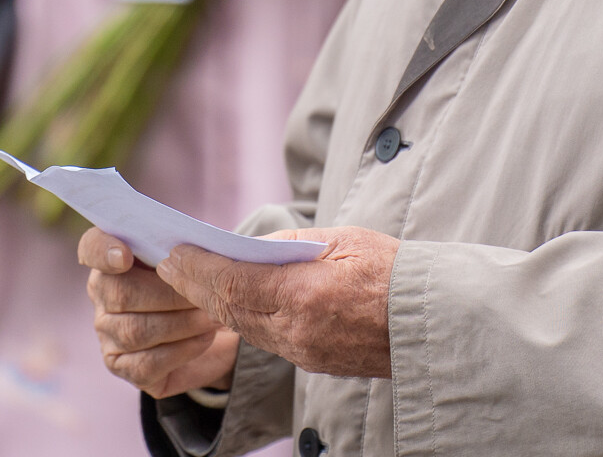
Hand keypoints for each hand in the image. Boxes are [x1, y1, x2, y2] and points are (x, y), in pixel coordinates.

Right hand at [80, 228, 238, 396]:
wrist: (214, 327)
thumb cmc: (200, 280)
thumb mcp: (195, 254)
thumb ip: (185, 244)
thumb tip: (191, 251)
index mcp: (113, 256)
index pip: (92, 247)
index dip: (104, 251)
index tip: (125, 256)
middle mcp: (102, 294)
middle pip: (121, 293)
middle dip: (169, 294)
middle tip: (206, 293)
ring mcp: (108, 333)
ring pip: (135, 331)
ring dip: (182, 323)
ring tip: (213, 316)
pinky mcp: (122, 366)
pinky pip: (146, 362)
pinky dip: (182, 349)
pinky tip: (205, 338)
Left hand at [155, 227, 398, 380]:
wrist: (433, 322)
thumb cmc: (395, 272)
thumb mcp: (344, 241)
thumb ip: (291, 246)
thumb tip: (250, 249)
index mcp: (305, 295)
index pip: (231, 283)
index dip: (196, 269)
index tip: (172, 252)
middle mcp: (298, 331)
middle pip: (229, 310)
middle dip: (195, 286)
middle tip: (169, 263)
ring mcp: (304, 352)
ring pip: (244, 327)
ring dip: (215, 303)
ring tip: (193, 279)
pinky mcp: (313, 362)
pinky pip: (266, 338)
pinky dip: (243, 317)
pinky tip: (233, 300)